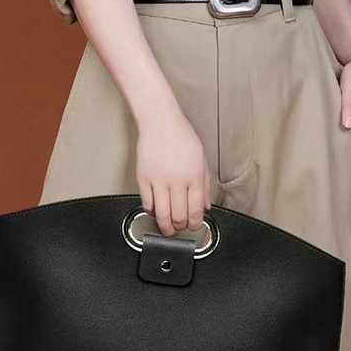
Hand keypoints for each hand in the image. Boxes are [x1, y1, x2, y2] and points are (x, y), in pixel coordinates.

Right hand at [135, 110, 211, 236]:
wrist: (160, 121)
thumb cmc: (181, 136)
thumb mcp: (201, 158)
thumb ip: (205, 184)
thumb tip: (206, 205)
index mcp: (194, 176)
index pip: (196, 210)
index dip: (195, 224)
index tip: (193, 226)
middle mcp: (177, 180)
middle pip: (178, 215)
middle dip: (180, 227)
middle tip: (180, 228)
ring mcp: (159, 180)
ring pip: (161, 214)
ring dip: (165, 226)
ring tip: (167, 228)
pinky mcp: (144, 177)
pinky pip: (146, 202)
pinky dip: (151, 211)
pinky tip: (154, 211)